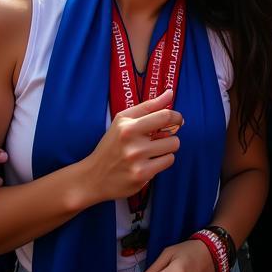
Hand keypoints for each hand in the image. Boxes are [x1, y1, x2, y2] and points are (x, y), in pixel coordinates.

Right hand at [82, 89, 181, 203]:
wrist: (93, 177)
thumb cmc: (112, 144)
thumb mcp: (123, 119)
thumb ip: (149, 105)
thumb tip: (170, 93)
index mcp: (128, 127)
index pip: (165, 116)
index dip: (177, 117)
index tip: (178, 120)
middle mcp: (133, 146)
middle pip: (173, 138)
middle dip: (169, 137)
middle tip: (158, 139)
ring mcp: (137, 163)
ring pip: (172, 151)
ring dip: (166, 150)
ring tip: (152, 151)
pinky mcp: (141, 178)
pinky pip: (167, 163)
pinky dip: (161, 162)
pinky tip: (148, 162)